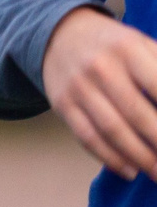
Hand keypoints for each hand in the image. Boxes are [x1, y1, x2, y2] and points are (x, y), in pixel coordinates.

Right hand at [43, 6, 156, 175]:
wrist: (62, 35)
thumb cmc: (116, 46)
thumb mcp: (145, 44)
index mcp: (129, 49)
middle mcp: (101, 68)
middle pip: (138, 115)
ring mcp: (79, 87)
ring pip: (112, 131)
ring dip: (140, 158)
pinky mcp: (63, 104)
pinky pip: (87, 137)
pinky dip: (110, 158)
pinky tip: (130, 170)